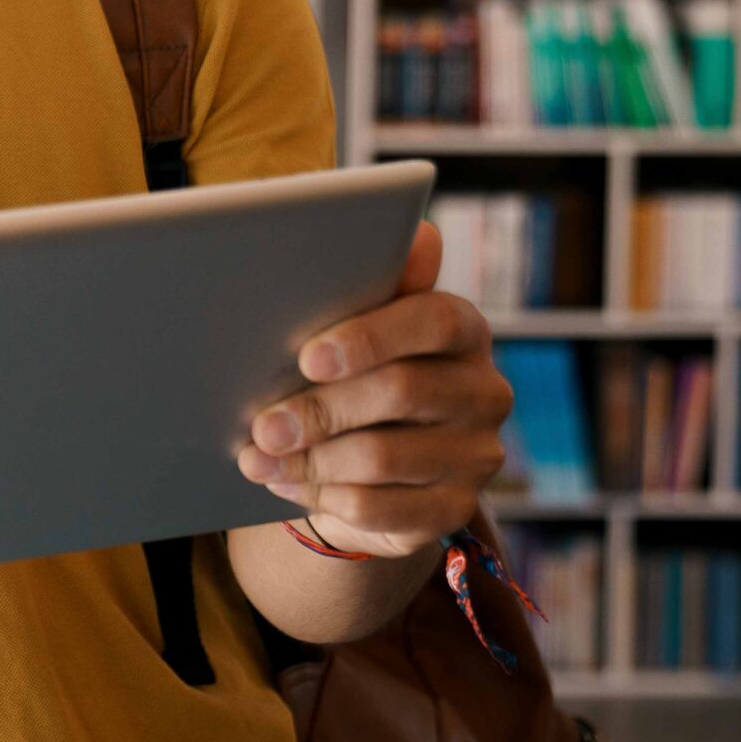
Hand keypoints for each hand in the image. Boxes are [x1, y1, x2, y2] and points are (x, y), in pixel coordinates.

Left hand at [235, 220, 511, 560]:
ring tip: (256, 456)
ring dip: (311, 459)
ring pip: (386, 457)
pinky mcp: (455, 509)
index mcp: (463, 328)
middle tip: (261, 423)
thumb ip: (374, 280)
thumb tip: (421, 231)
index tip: (307, 355)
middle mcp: (484, 390)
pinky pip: (387, 510)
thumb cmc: (354, 369)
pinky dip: (327, 498)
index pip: (432, 320)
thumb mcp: (356, 322)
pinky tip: (284, 485)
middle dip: (320, 408)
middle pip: (401, 392)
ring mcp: (477, 454)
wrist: (372, 461)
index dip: (370, 336)